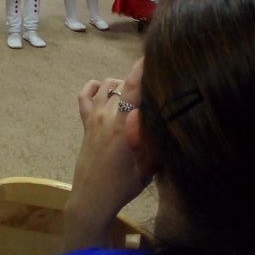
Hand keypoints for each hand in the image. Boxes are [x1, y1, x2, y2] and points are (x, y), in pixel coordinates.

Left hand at [65, 58, 144, 250]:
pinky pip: (85, 95)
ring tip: (134, 96)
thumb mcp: (148, 166)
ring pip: (107, 85)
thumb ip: (157, 140)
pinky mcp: (85, 123)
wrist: (92, 199)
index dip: (143, 68)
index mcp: (122, 124)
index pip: (133, 86)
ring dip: (121, 85)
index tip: (154, 55)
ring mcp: (93, 117)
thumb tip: (170, 118)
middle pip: (122, 83)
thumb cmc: (123, 185)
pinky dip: (94, 87)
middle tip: (152, 87)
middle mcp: (106, 115)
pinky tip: (104, 90)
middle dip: (138, 80)